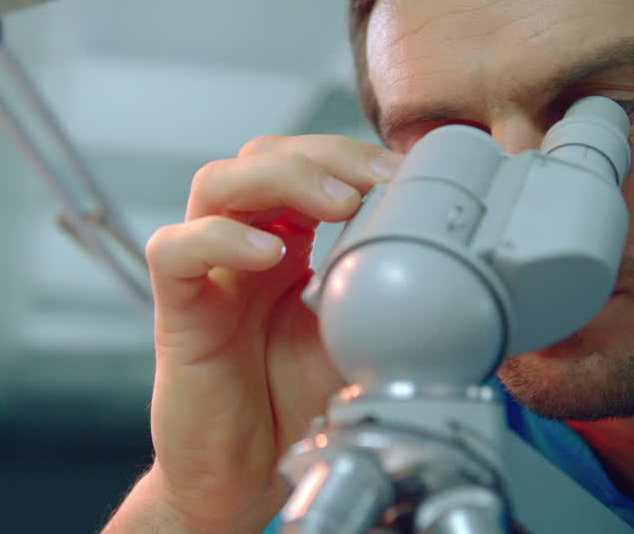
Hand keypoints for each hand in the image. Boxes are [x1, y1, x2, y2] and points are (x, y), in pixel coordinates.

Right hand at [104, 135, 401, 532]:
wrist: (248, 479)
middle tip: (376, 179)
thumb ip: (388, 290)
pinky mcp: (177, 310)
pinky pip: (175, 251)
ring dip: (281, 177)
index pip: (305, 164)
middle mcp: (241, 247)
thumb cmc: (296, 406)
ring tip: (336, 202)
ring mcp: (207, 274)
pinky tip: (266, 254)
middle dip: (324, 154)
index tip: (402, 171)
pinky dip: (219, 238)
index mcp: (285, 244)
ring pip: (216, 183)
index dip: (350, 155)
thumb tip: (458, 259)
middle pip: (262, 155)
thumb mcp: (362, 335)